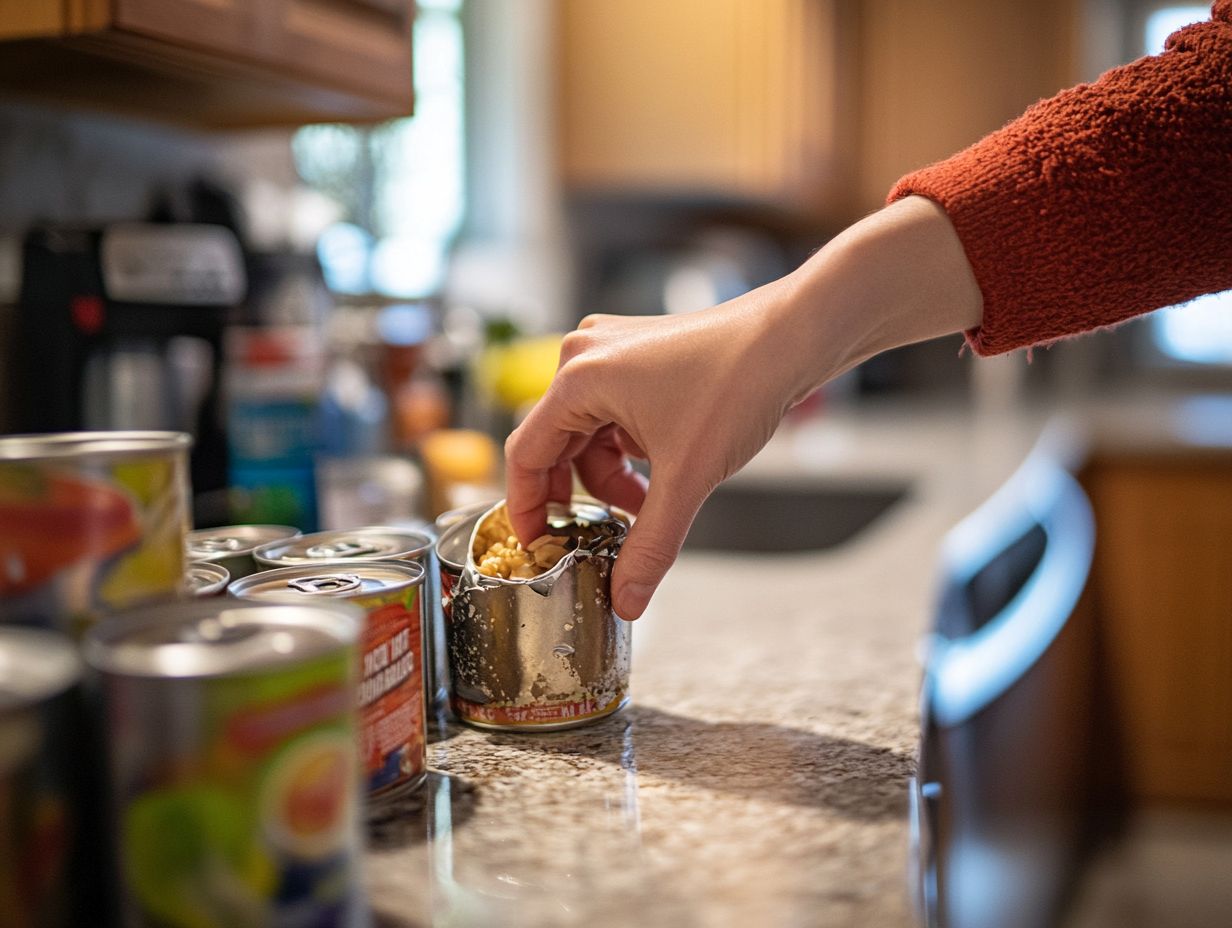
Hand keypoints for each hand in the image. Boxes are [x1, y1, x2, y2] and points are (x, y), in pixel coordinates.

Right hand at [504, 197, 981, 619]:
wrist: (795, 338)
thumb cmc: (740, 383)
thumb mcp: (687, 477)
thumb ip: (650, 545)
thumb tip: (626, 599)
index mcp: (578, 378)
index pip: (526, 454)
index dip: (527, 508)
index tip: (537, 546)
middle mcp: (584, 356)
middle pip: (557, 445)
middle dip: (581, 496)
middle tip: (597, 538)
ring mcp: (611, 352)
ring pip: (588, 433)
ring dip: (610, 476)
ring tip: (646, 506)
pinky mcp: (637, 355)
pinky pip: (612, 414)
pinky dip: (628, 450)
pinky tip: (658, 472)